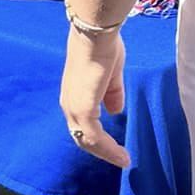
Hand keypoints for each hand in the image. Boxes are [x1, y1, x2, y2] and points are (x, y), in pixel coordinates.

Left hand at [59, 26, 130, 169]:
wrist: (96, 35)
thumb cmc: (104, 47)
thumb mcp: (112, 75)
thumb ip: (112, 94)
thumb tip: (116, 111)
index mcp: (75, 96)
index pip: (83, 125)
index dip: (98, 138)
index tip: (115, 148)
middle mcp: (69, 106)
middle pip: (83, 138)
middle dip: (102, 150)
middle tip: (120, 158)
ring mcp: (74, 109)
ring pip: (88, 141)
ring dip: (107, 153)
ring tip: (124, 160)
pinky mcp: (83, 110)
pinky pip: (95, 137)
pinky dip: (109, 149)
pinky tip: (122, 155)